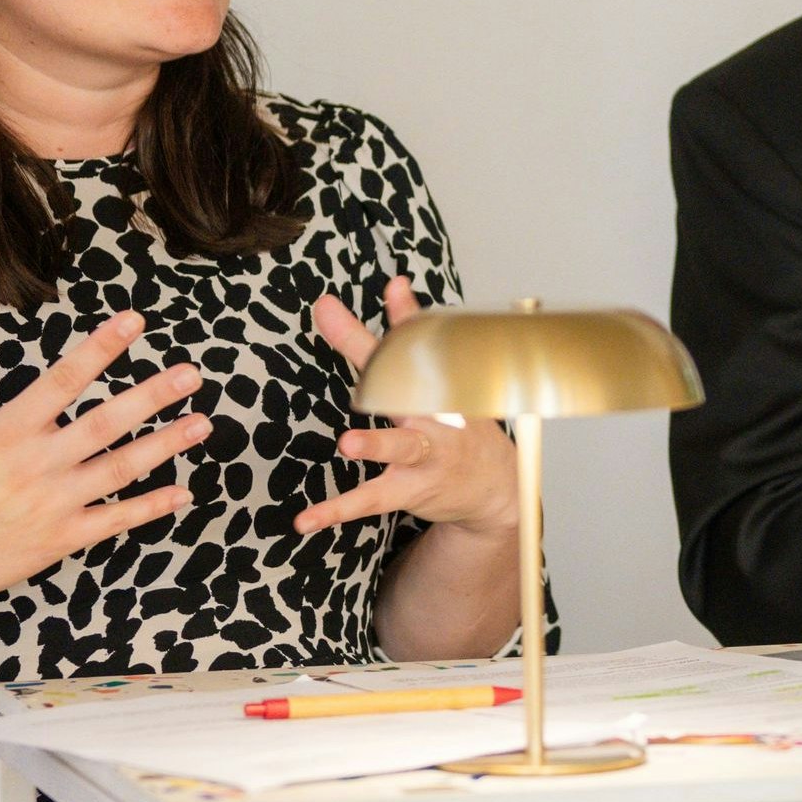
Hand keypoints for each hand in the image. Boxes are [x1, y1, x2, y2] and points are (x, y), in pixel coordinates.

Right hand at [0, 310, 207, 636]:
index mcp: (6, 430)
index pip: (63, 379)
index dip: (102, 348)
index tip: (135, 322)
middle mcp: (36, 464)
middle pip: (106, 422)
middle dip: (152, 395)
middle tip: (191, 373)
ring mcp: (52, 505)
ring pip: (120, 469)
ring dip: (165, 445)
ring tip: (202, 423)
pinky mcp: (60, 540)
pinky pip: (114, 521)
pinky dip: (150, 507)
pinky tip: (182, 492)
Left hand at [293, 275, 520, 540]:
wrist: (496, 488)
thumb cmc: (462, 424)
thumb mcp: (444, 375)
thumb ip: (412, 329)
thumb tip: (396, 282)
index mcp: (435, 383)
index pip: (405, 346)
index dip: (378, 321)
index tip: (329, 303)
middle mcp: (432, 416)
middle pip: (402, 386)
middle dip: (376, 367)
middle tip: (351, 349)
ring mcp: (424, 455)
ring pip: (399, 448)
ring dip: (375, 445)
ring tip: (349, 444)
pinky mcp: (409, 490)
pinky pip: (369, 501)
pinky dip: (337, 511)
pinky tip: (305, 520)